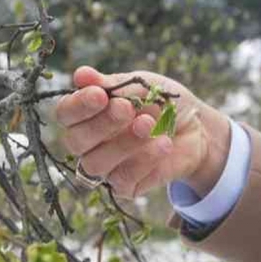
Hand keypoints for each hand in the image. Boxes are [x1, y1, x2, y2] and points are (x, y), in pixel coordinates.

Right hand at [55, 66, 230, 198]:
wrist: (196, 126)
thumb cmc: (161, 102)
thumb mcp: (139, 85)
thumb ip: (110, 84)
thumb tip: (81, 75)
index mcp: (85, 115)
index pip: (65, 114)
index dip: (78, 105)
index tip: (100, 95)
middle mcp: (89, 144)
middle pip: (76, 141)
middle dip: (102, 124)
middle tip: (127, 108)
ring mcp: (105, 167)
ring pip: (96, 164)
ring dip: (124, 143)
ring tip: (149, 125)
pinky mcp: (126, 186)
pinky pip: (123, 180)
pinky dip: (145, 160)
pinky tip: (164, 144)